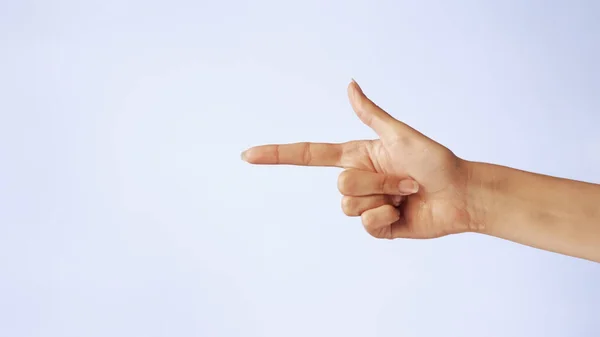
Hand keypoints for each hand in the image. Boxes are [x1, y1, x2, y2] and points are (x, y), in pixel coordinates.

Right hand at [242, 80, 476, 238]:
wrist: (461, 195)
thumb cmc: (436, 161)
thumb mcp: (400, 134)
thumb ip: (371, 114)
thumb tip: (349, 84)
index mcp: (356, 156)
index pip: (309, 156)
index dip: (278, 155)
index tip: (248, 155)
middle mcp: (358, 180)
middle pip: (340, 185)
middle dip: (375, 182)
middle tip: (406, 178)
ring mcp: (366, 205)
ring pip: (350, 206)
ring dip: (384, 198)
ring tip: (408, 193)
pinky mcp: (377, 227)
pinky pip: (366, 226)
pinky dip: (387, 217)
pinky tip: (404, 212)